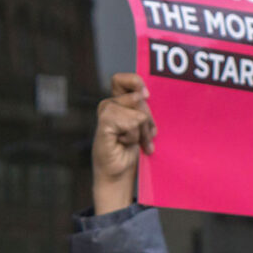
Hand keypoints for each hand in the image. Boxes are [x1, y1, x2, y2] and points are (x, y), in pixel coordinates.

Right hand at [92, 73, 156, 214]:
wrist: (119, 172)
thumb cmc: (130, 150)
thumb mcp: (142, 125)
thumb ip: (142, 107)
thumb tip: (143, 94)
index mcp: (117, 101)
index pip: (122, 79)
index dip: (135, 82)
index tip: (146, 95)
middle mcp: (109, 104)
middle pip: (139, 98)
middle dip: (147, 120)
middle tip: (144, 137)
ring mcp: (105, 113)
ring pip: (138, 113)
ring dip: (141, 132)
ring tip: (134, 142)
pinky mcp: (104, 124)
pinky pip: (132, 122)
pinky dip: (133, 136)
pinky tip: (123, 143)